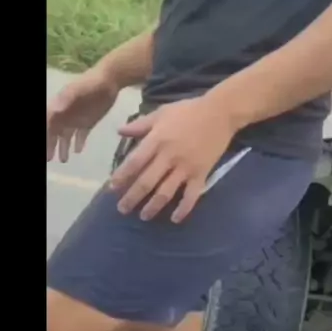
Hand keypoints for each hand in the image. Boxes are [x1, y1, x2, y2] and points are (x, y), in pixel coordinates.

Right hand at [47, 65, 118, 162]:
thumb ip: (66, 99)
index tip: (45, 148)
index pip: (48, 123)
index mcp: (59, 107)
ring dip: (64, 147)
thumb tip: (54, 110)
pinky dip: (79, 143)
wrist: (110, 80)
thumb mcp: (77, 89)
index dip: (46, 135)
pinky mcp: (88, 122)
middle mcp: (65, 114)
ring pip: (66, 136)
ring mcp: (76, 119)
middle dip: (51, 145)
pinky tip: (78, 151)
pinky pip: (81, 136)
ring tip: (64, 160)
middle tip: (49, 159)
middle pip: (54, 132)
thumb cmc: (91, 83)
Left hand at [110, 96, 235, 222]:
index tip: (111, 189)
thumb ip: (140, 124)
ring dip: (153, 207)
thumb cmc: (189, 111)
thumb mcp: (161, 113)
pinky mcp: (201, 174)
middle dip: (132, 197)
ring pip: (165, 192)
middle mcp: (169, 156)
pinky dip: (183, 209)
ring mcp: (185, 167)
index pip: (134, 162)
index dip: (121, 177)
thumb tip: (119, 131)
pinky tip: (175, 219)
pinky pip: (191, 196)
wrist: (220, 113)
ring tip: (144, 217)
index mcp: (157, 140)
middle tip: (122, 209)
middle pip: (146, 182)